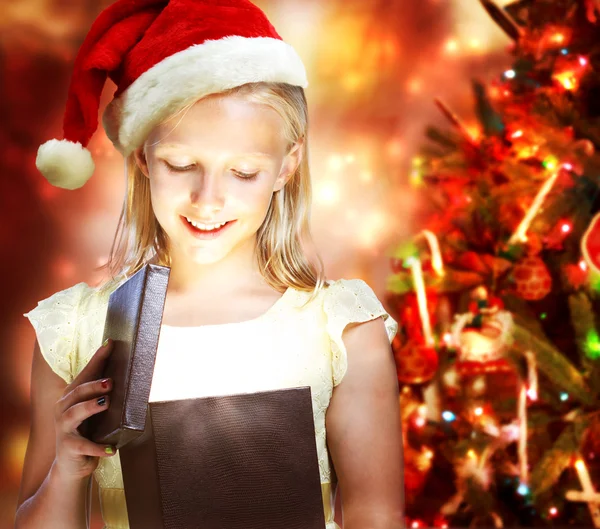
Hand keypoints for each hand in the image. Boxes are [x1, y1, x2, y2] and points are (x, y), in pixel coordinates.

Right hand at [53, 339, 115, 481]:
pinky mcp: (68, 447)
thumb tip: (128, 372)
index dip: (97, 359)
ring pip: (74, 414)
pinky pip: (84, 446)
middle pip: (77, 392)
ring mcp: (64, 428)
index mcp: (71, 397)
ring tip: (106, 402)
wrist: (71, 466)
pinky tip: (111, 449)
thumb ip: (104, 394)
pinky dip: (98, 447)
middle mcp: (63, 409)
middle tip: (111, 381)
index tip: (110, 344)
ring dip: (91, 407)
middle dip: (93, 385)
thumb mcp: (94, 411)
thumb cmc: (87, 431)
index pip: (85, 374)